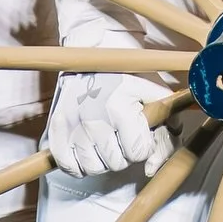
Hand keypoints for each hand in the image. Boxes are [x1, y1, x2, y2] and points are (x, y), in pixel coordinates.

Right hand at [46, 73, 174, 178]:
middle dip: (125, 153)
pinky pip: (69, 166)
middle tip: (122, 134)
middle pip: (116, 164)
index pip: (137, 153)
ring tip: (107, 140)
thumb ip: (167, 131)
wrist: (94, 53)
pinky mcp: (56, 128)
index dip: (143, 145)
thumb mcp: (155, 94)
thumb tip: (151, 168)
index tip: (139, 131)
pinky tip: (89, 149)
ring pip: (92, 168)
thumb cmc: (129, 76)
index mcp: (119, 108)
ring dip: (103, 160)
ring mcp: (71, 124)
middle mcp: (92, 119)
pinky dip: (79, 164)